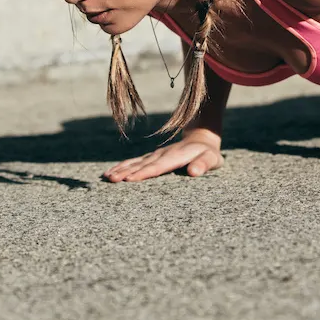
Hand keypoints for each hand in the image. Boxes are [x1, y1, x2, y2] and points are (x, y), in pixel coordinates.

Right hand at [103, 139, 222, 182]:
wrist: (202, 139)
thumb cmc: (209, 154)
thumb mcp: (212, 159)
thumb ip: (204, 164)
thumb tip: (194, 172)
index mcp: (176, 156)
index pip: (158, 166)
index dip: (144, 173)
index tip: (130, 179)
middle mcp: (162, 155)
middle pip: (142, 164)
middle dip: (126, 172)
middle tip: (112, 179)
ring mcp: (155, 155)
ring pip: (135, 162)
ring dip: (121, 169)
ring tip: (107, 177)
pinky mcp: (152, 157)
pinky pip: (135, 162)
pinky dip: (122, 166)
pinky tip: (110, 172)